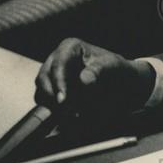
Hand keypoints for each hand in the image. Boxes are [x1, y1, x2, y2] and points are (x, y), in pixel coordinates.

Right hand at [34, 38, 153, 116]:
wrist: (120, 82)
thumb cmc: (116, 69)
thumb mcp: (112, 67)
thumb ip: (99, 71)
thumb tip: (84, 80)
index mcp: (69, 47)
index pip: (58, 64)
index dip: (59, 82)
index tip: (63, 100)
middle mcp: (56, 59)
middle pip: (44, 79)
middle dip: (55, 97)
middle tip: (70, 112)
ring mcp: (51, 75)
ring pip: (42, 92)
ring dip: (55, 106)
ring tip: (74, 114)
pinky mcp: (52, 90)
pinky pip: (46, 102)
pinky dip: (57, 111)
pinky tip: (71, 115)